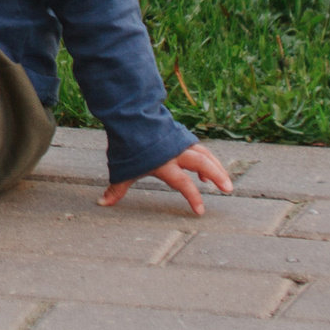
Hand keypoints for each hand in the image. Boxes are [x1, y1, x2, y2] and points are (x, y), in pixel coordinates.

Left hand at [100, 143, 234, 215]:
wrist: (129, 118)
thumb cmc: (126, 147)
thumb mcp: (122, 170)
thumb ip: (116, 189)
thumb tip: (101, 204)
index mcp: (163, 164)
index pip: (183, 183)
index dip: (193, 197)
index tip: (200, 211)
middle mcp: (175, 153)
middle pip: (202, 163)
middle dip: (217, 176)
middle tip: (228, 190)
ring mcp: (180, 144)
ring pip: (205, 155)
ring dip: (217, 168)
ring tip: (225, 183)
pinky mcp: (182, 138)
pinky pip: (200, 150)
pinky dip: (207, 160)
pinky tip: (206, 173)